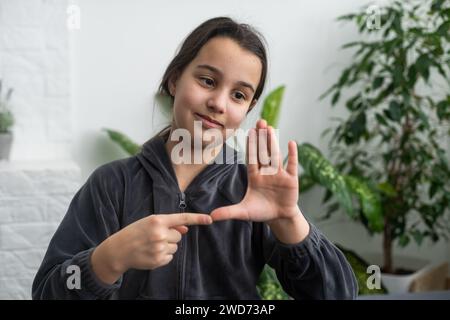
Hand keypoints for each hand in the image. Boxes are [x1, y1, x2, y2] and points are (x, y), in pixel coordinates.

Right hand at [91, 213, 211, 283]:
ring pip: (175, 247)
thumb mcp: (149, 222)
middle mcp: (160, 234)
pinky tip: (151, 253)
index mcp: (157, 220)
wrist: (119, 250)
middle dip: (170, 236)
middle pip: (179, 235)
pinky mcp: (159, 260)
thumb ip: (169, 224)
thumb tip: (186, 229)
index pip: (182, 218)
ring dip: (167, 246)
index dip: (197, 218)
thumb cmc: (135, 232)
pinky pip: (170, 257)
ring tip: (152, 245)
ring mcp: (159, 248)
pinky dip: (164, 255)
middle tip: (155, 237)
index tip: (210, 219)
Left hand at [210, 119, 299, 222]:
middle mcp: (266, 172)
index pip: (252, 158)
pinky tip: (291, 143)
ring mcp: (279, 175)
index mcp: (254, 176)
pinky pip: (291, 165)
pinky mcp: (291, 180)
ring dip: (273, 142)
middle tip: (260, 122)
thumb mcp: (243, 212)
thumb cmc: (261, 211)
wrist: (279, 218)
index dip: (251, 145)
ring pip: (275, 155)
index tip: (249, 132)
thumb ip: (228, 212)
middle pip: (264, 152)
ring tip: (271, 128)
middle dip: (261, 138)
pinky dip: (292, 155)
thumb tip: (211, 216)